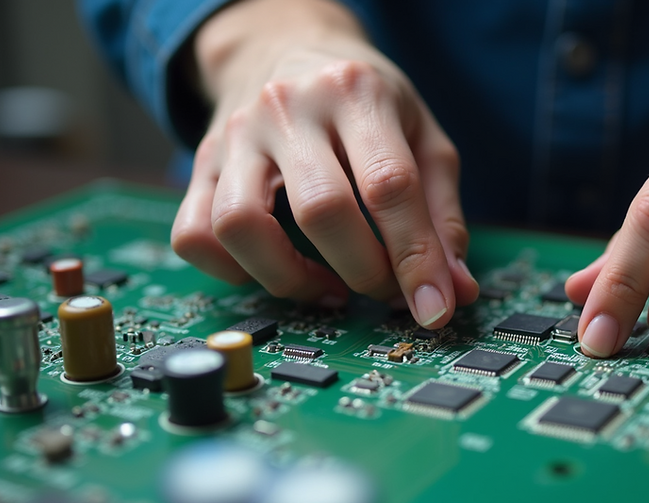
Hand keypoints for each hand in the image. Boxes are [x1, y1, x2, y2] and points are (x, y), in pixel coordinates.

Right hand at [170, 0, 477, 327]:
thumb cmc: (364, 102)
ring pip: (242, 226)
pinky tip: (274, 270)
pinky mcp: (199, 163)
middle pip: (321, 210)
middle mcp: (290, 109)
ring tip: (329, 285)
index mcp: (357, 94)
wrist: (284, 48)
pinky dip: (234, 272)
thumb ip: (443, 215)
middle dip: (363, 271)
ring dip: (292, 279)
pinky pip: (195, 235)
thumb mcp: (423, 138)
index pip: (389, 187)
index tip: (433, 308)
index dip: (415, 259)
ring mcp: (236, 136)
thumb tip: (453, 291)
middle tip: (383, 288)